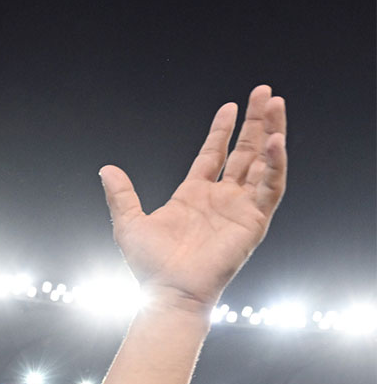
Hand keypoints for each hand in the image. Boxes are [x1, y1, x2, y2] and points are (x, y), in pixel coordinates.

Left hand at [103, 85, 286, 310]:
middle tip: (264, 92)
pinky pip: (271, 187)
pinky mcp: (254, 221)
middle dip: (255, 122)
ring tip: (277, 104)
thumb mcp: (128, 223)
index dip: (222, 130)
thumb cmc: (150, 266)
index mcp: (194, 196)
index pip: (214, 154)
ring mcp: (240, 208)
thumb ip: (121, 195)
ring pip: (263, 162)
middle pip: (244, 151)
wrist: (169, 292)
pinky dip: (276, 164)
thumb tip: (105, 169)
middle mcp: (221, 198)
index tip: (230, 107)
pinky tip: (275, 141)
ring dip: (271, 133)